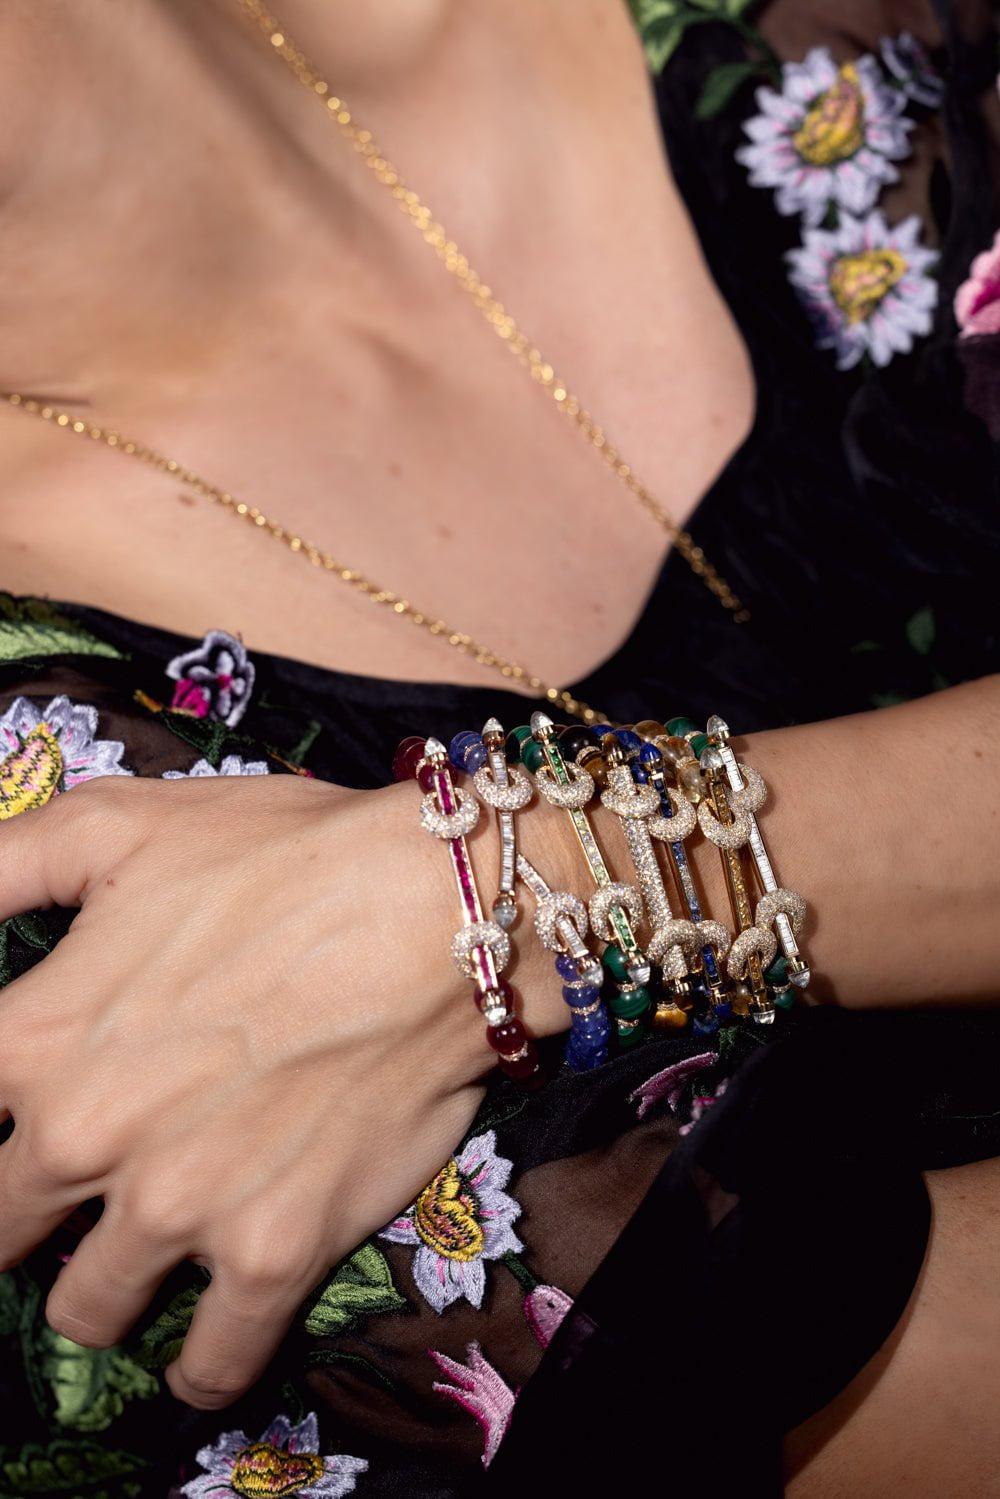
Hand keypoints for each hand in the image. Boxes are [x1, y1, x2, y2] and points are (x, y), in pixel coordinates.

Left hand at [0, 772, 562, 1408]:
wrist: (436, 912)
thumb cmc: (280, 858)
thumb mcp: (120, 825)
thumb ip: (0, 868)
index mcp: (36, 1038)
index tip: (22, 1118)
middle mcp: (83, 1139)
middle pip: (3, 1227)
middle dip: (33, 1207)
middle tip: (88, 1177)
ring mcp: (177, 1210)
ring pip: (87, 1309)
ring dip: (103, 1286)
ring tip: (144, 1249)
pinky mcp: (271, 1253)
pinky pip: (211, 1365)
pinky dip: (201, 1366)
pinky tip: (205, 1341)